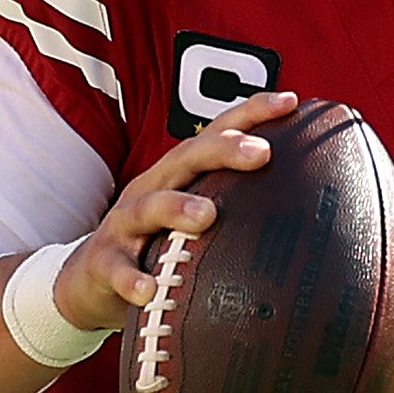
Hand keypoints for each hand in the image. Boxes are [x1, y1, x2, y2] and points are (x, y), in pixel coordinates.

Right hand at [58, 92, 297, 333]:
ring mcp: (124, 224)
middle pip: (185, 158)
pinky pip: (118, 269)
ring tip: (207, 215)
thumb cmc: (155, 246)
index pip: (215, 134)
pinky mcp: (103, 262)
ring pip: (148, 207)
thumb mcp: (192, 220)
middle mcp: (151, 188)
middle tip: (261, 153)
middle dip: (223, 150)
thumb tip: (305, 211)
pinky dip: (133, 279)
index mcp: (178, 176)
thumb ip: (234, 208)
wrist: (88, 281)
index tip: (291, 102)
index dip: (251, 114)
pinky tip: (150, 290)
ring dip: (177, 207)